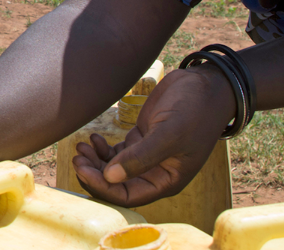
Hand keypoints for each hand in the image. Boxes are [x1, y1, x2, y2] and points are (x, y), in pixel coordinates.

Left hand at [72, 67, 233, 206]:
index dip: (102, 187)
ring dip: (95, 161)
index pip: (127, 196)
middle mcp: (155, 173)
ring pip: (113, 169)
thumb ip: (140, 157)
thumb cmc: (195, 111)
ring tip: (82, 146)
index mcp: (166, 181)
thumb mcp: (169, 134)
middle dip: (94, 173)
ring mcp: (147, 156)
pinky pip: (116, 153)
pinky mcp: (142, 139)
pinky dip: (102, 149)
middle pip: (116, 184)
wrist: (206, 86)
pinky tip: (94, 137)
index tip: (82, 169)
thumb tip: (109, 177)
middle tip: (78, 156)